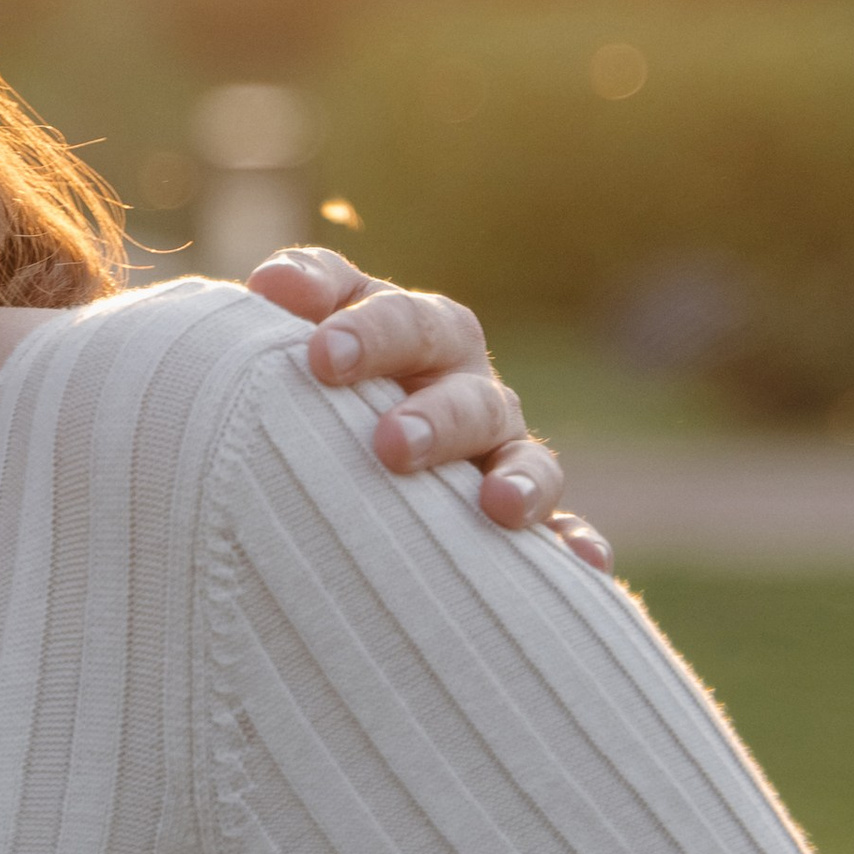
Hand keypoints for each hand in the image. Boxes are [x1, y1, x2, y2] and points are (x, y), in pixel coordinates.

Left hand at [246, 247, 613, 572]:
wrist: (334, 450)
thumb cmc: (319, 379)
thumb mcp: (309, 327)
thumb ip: (297, 290)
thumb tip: (269, 286)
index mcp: (425, 337)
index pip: (408, 323)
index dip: (370, 335)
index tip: (322, 357)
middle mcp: (472, 393)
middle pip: (470, 397)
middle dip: (436, 419)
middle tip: (391, 446)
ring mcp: (502, 458)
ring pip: (529, 462)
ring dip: (521, 482)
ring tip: (498, 507)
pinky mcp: (525, 521)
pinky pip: (564, 533)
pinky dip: (577, 545)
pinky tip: (584, 567)